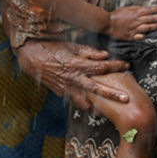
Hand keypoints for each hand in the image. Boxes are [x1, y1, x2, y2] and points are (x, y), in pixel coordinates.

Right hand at [14, 40, 129, 110]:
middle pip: (96, 88)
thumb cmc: (50, 47)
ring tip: (110, 111)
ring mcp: (66, 88)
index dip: (115, 66)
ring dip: (98, 107)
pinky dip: (85, 106)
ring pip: (85, 101)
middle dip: (112, 94)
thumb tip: (104, 55)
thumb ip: (88, 52)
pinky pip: (75, 102)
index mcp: (76, 64)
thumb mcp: (70, 45)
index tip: (126, 65)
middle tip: (125, 99)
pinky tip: (93, 109)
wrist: (30, 57)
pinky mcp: (61, 93)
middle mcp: (72, 78)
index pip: (100, 66)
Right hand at [107, 5, 156, 39]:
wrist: (107, 23)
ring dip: (155, 26)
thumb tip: (145, 9)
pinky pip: (140, 37)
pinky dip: (144, 36)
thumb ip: (136, 9)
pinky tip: (148, 35)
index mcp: (135, 13)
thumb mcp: (127, 8)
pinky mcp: (131, 36)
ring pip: (148, 28)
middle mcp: (136, 21)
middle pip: (151, 18)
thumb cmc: (117, 15)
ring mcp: (134, 29)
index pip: (149, 10)